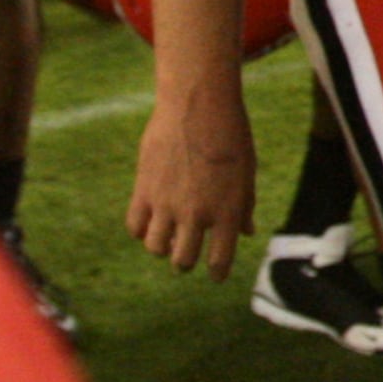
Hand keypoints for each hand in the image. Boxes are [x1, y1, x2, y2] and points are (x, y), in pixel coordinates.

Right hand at [128, 90, 261, 276]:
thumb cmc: (231, 136)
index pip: (220, 260)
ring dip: (162, 248)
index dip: (217, 273)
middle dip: (186, 263)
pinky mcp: (144, 189)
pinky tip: (149, 224)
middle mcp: (196, 214)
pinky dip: (141, 230)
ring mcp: (167, 203)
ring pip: (156, 248)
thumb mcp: (247, 172)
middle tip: (186, 256)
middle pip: (183, 261)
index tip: (215, 276)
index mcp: (227, 212)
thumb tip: (245, 233)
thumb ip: (244, 205)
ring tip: (167, 239)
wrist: (199, 105)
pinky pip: (135, 226)